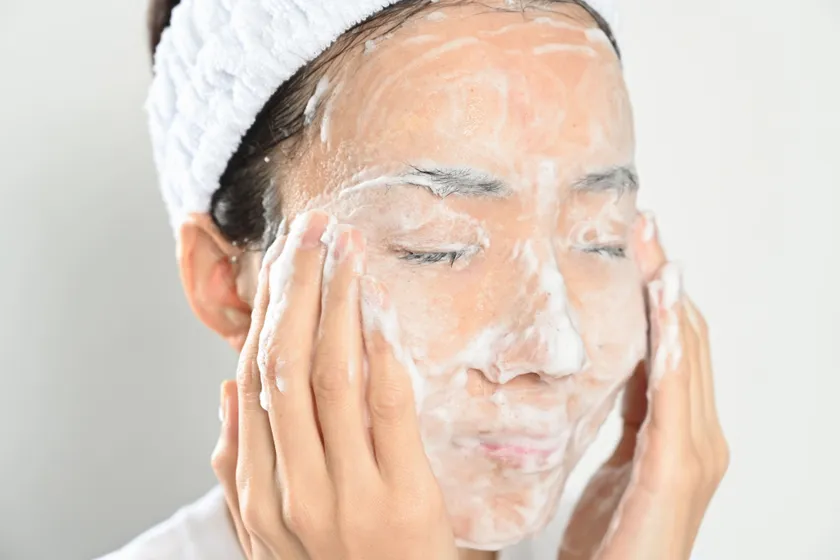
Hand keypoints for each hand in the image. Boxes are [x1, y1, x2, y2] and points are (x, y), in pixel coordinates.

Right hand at [211, 211, 458, 559]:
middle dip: (297, 288)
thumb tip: (224, 391)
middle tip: (313, 229)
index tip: (281, 261)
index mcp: (258, 490)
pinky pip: (387, 406)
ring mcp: (347, 494)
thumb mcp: (268, 532)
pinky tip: (376, 304)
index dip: (267, 312)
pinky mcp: (402, 498)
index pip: (254, 378)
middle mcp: (293, 488)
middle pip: (285, 364)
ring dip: (336, 301)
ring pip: (330, 375)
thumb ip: (240, 466)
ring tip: (344, 248)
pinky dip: (378, 349)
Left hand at [559, 213, 729, 559]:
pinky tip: (661, 303)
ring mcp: (695, 450)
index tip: (635, 242)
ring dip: (668, 295)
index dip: (656, 292)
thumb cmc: (613, 537)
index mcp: (678, 430)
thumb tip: (604, 370)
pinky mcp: (678, 467)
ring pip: (685, 353)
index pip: (669, 345)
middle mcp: (697, 433)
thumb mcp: (612, 461)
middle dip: (663, 278)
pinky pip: (674, 391)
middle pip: (682, 337)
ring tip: (652, 245)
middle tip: (642, 222)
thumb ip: (620, 416)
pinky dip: (671, 343)